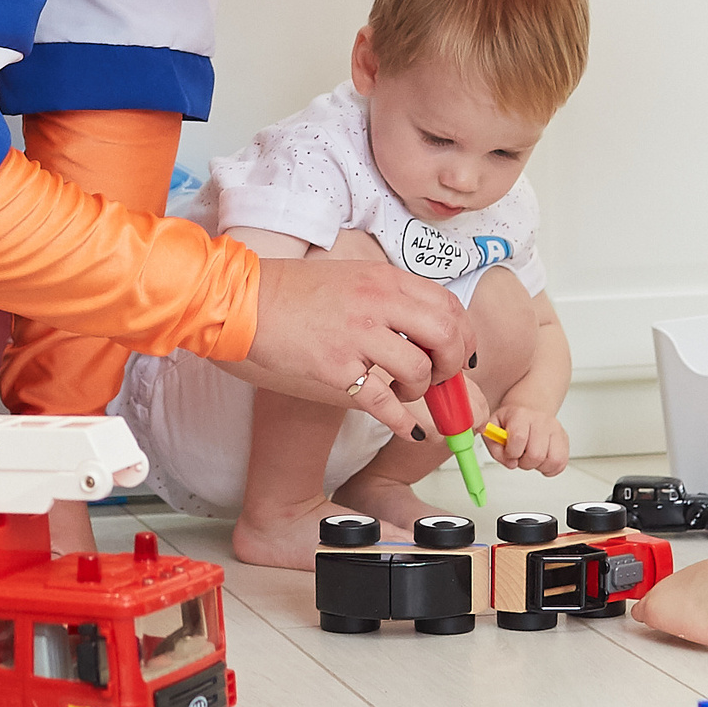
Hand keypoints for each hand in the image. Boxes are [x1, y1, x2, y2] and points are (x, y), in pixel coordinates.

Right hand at [249, 256, 472, 438]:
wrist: (244, 300)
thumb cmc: (292, 291)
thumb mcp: (352, 278)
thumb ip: (389, 297)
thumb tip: (425, 328)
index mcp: (385, 278)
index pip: (449, 305)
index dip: (463, 336)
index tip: (460, 356)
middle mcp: (378, 302)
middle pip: (447, 334)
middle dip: (453, 364)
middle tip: (442, 379)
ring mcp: (358, 334)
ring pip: (419, 370)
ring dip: (421, 391)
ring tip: (405, 392)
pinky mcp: (335, 366)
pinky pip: (384, 401)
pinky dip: (402, 421)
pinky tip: (406, 428)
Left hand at [484, 404, 568, 475]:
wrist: (528, 410)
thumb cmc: (510, 422)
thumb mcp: (493, 429)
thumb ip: (495, 447)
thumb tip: (511, 462)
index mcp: (520, 415)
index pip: (519, 438)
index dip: (511, 453)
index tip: (509, 452)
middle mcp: (541, 420)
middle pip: (536, 454)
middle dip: (524, 462)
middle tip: (520, 456)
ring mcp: (556, 429)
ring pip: (552, 460)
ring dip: (538, 466)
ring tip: (531, 457)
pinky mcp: (564, 439)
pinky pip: (561, 463)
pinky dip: (550, 468)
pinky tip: (541, 461)